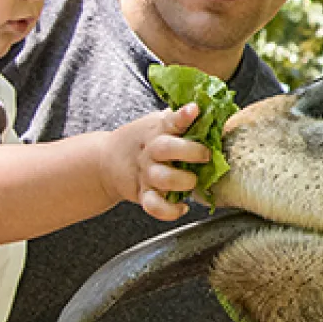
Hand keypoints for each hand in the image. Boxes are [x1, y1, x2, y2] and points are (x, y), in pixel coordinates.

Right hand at [101, 104, 209, 220]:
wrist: (105, 161)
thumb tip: (217, 111)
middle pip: (166, 148)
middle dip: (189, 151)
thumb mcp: (158, 124)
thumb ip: (181, 120)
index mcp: (158, 130)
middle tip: (205, 155)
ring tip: (192, 181)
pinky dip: (169, 211)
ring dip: (181, 181)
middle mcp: (151, 151)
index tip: (194, 110)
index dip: (183, 115)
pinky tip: (183, 207)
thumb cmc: (143, 140)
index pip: (171, 120)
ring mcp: (146, 173)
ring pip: (162, 178)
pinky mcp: (142, 194)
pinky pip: (154, 206)